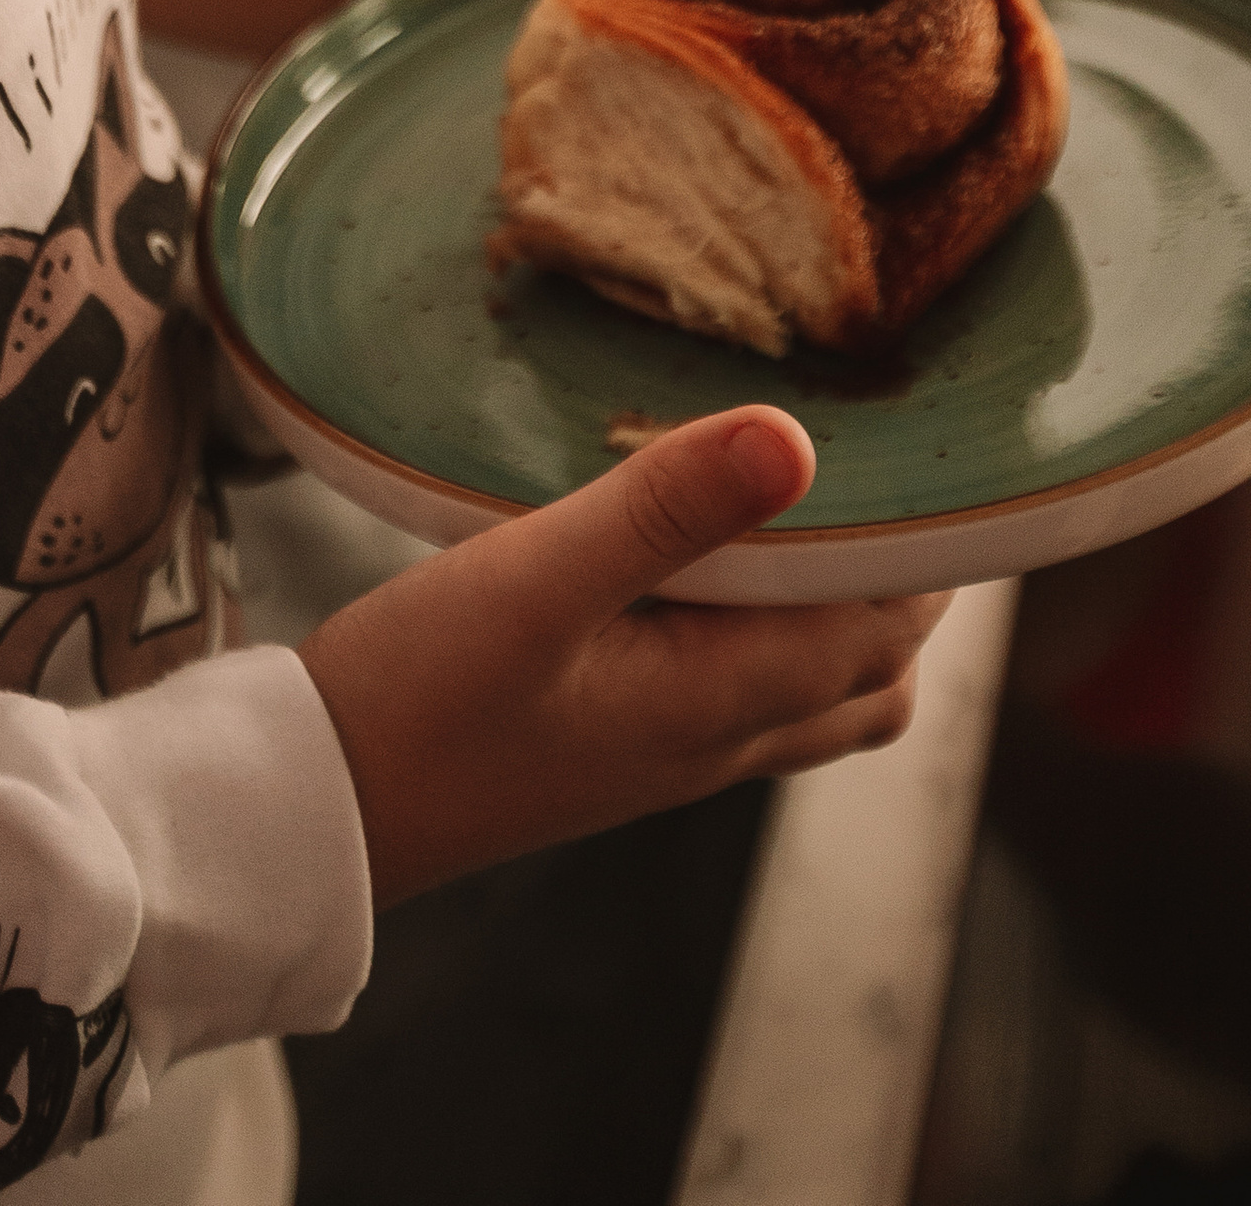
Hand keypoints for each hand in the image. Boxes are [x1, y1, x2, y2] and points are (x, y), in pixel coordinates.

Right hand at [299, 406, 947, 907]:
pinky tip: (705, 553)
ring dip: (841, 609)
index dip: (933, 552)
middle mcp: (713, 741)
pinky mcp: (616, 741)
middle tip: (893, 468)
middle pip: (871, 675)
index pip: (887, 633)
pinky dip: (766, 625)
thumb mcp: (536, 580)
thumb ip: (663, 508)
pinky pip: (739, 689)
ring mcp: (665, 751)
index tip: (940, 453)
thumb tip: (794, 440)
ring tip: (813, 501)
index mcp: (720, 705)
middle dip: (907, 583)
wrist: (310, 810)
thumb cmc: (416, 701)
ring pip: (811, 691)